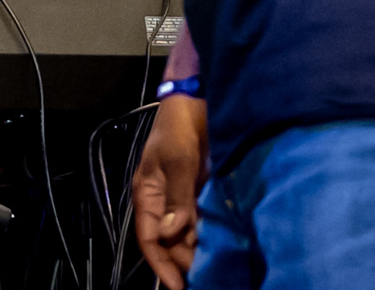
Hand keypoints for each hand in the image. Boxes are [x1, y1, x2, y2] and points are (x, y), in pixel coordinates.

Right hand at [134, 95, 207, 288]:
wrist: (198, 102)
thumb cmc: (179, 127)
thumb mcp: (177, 160)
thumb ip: (177, 198)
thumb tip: (171, 233)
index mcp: (147, 194)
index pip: (148, 237)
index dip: (161, 264)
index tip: (177, 285)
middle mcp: (165, 201)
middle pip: (170, 242)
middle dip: (185, 261)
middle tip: (207, 277)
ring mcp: (185, 198)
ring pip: (190, 235)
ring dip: (201, 251)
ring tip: (219, 268)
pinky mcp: (204, 194)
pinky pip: (206, 222)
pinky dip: (214, 236)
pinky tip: (227, 247)